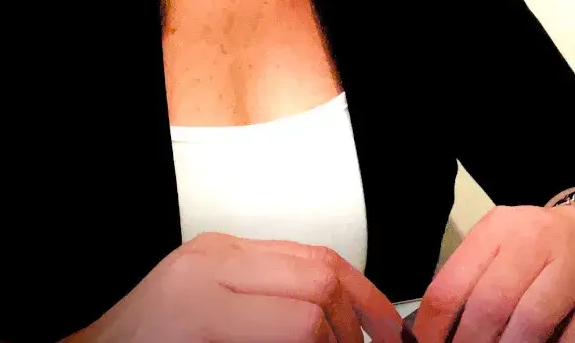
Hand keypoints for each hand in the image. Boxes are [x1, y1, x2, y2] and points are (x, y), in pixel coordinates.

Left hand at [62, 231, 409, 342]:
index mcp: (201, 306)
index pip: (302, 319)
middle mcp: (212, 262)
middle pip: (316, 274)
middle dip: (355, 318)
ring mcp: (217, 246)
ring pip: (312, 253)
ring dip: (352, 291)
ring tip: (372, 328)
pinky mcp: (222, 245)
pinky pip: (290, 251)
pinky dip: (323, 278)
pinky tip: (338, 306)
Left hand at [410, 204, 574, 342]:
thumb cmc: (541, 250)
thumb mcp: (501, 248)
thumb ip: (471, 281)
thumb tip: (433, 334)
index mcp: (498, 229)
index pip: (451, 285)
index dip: (434, 331)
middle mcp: (535, 240)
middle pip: (489, 306)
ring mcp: (574, 267)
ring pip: (530, 324)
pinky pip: (572, 342)